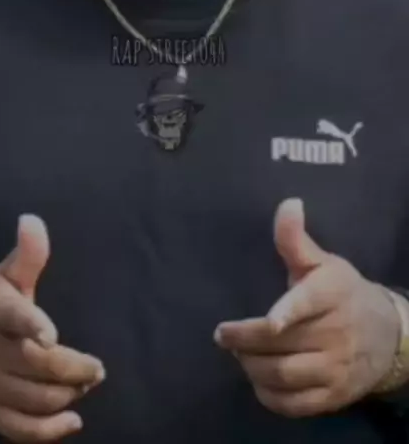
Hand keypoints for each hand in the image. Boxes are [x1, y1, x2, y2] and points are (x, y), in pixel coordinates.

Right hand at [0, 215, 104, 441]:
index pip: (12, 318)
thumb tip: (33, 220)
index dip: (32, 326)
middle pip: (38, 366)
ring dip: (69, 394)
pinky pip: (19, 429)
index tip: (51, 335)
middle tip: (97, 367)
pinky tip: (72, 420)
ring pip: (35, 399)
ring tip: (86, 382)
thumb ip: (27, 255)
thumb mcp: (0, 275)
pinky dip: (50, 430)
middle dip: (75, 369)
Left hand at [214, 199, 399, 417]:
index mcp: (332, 293)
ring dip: (253, 368)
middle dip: (245, 341)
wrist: (385, 334)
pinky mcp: (334, 396)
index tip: (270, 321)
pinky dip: (269, 396)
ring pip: (286, 375)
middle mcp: (336, 332)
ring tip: (238, 355)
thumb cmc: (340, 292)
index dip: (289, 311)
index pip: (310, 302)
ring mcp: (336, 368)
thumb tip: (288, 204)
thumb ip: (295, 239)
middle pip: (283, 343)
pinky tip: (256, 380)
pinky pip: (295, 404)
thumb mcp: (321, 262)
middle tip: (223, 335)